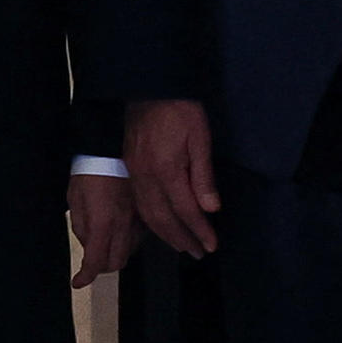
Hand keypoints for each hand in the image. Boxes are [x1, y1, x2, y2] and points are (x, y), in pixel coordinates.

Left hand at [66, 171, 142, 288]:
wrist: (111, 150)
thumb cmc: (89, 172)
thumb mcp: (75, 200)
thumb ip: (81, 226)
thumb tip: (87, 244)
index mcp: (103, 222)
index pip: (96, 261)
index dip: (85, 276)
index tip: (78, 281)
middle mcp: (124, 224)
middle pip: (116, 262)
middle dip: (102, 266)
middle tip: (92, 261)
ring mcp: (138, 218)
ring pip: (130, 251)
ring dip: (116, 253)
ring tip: (106, 245)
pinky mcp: (146, 211)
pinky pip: (140, 236)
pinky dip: (129, 241)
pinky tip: (121, 232)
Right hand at [128, 98, 221, 258]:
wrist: (149, 89)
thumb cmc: (180, 110)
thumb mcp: (200, 138)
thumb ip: (203, 176)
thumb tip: (210, 208)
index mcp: (166, 170)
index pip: (185, 210)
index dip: (199, 230)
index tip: (211, 245)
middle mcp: (146, 178)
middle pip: (163, 218)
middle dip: (182, 239)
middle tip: (198, 253)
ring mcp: (135, 174)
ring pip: (148, 214)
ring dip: (165, 234)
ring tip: (182, 245)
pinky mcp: (130, 169)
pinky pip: (140, 204)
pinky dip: (151, 221)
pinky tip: (161, 225)